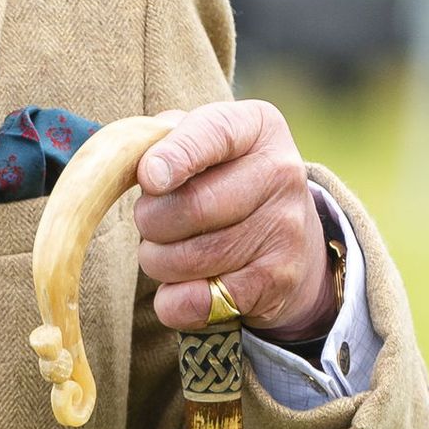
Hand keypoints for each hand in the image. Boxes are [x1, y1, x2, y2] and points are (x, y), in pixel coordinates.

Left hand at [135, 100, 334, 339]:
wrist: (290, 240)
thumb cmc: (224, 182)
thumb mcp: (204, 145)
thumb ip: (164, 140)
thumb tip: (138, 165)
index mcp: (256, 127)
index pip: (212, 133)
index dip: (175, 156)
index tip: (150, 178)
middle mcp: (280, 172)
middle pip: (190, 206)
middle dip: (150, 221)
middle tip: (151, 223)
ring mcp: (283, 229)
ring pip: (186, 258)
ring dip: (157, 261)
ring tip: (169, 251)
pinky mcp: (275, 281)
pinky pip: (197, 301)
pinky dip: (173, 300)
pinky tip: (182, 285)